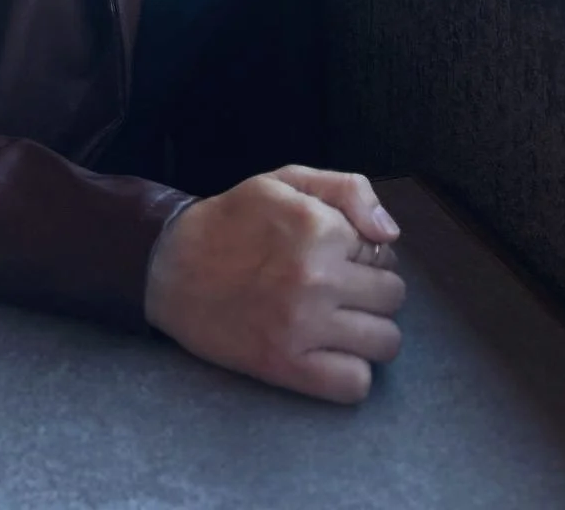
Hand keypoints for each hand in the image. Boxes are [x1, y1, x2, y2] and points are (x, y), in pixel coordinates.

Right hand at [144, 166, 405, 404]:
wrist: (171, 265)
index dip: (365, 252)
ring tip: (337, 320)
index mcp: (320, 227)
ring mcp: (303, 325)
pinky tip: (330, 352)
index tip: (337, 254)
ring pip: (385, 342)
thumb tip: (391, 235)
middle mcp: (317, 277)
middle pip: (393, 297)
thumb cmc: (234, 220)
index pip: (385, 251)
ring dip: (369, 332)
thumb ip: (348, 190)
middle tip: (338, 288)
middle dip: (373, 290)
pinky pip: (355, 384)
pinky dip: (351, 373)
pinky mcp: (286, 366)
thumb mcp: (286, 181)